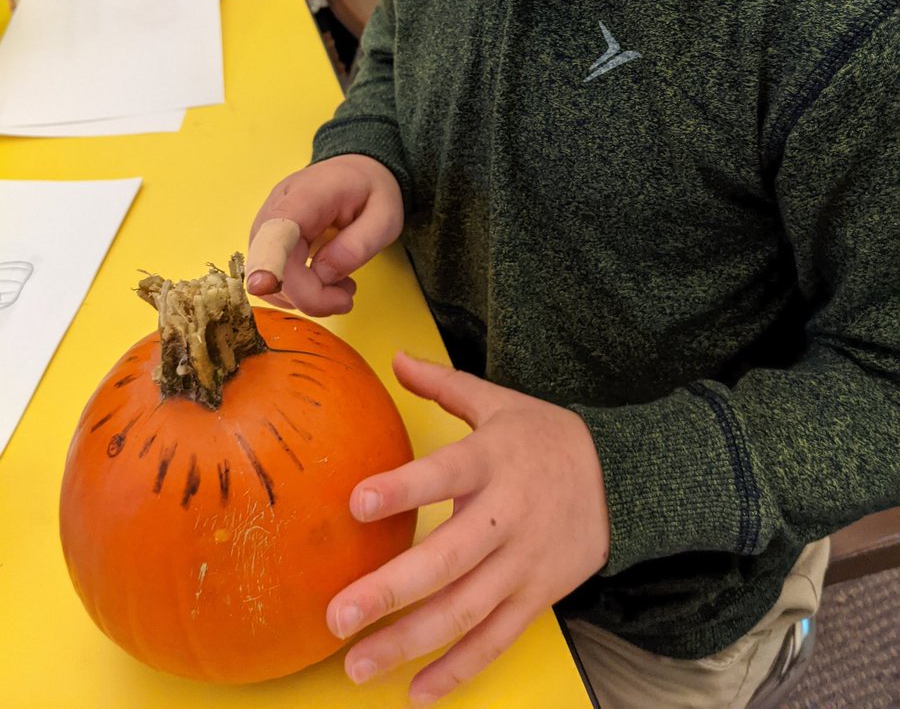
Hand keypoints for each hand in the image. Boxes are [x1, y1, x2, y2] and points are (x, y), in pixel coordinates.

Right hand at [246, 155, 403, 314]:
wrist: (357, 170)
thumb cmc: (371, 190)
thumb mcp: (385, 216)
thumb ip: (358, 245)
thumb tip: (323, 274)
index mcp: (308, 194)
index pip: (277, 229)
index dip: (267, 260)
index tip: (265, 286)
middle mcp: (277, 208)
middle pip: (273, 265)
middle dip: (309, 295)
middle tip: (346, 298)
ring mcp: (268, 226)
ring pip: (271, 278)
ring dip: (306, 295)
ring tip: (342, 284)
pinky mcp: (268, 243)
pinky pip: (274, 278)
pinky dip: (298, 290)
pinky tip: (325, 280)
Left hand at [327, 353, 609, 704]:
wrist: (623, 479)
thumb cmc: (545, 438)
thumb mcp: (499, 403)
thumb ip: (444, 385)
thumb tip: (395, 358)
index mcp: (494, 459)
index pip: (445, 473)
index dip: (404, 489)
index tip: (357, 502)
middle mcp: (508, 516)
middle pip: (449, 559)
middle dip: (391, 591)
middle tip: (338, 616)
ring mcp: (524, 564)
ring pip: (466, 611)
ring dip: (410, 643)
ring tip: (357, 667)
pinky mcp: (537, 598)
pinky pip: (495, 641)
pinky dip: (457, 670)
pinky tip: (414, 693)